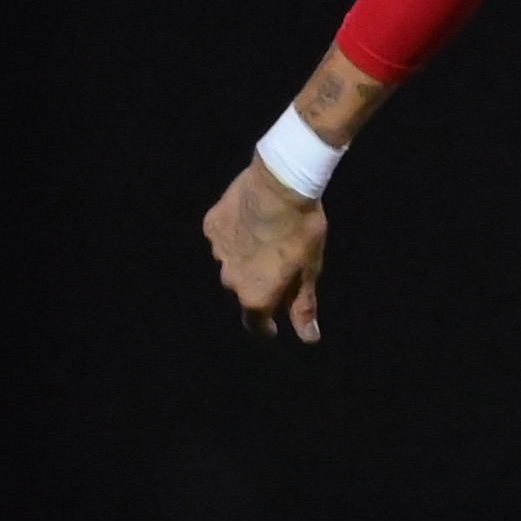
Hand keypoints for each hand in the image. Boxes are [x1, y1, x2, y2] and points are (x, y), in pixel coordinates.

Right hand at [204, 160, 327, 341]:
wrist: (279, 183)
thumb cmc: (301, 230)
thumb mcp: (309, 270)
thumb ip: (303, 306)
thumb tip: (308, 337)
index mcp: (255, 295)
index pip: (255, 324)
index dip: (265, 328)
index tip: (273, 326)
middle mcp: (230, 279)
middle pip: (244, 291)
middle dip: (259, 286)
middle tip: (280, 269)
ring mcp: (217, 252)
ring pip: (232, 264)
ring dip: (246, 260)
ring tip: (267, 241)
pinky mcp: (211, 226)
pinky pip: (224, 240)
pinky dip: (236, 237)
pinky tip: (252, 223)